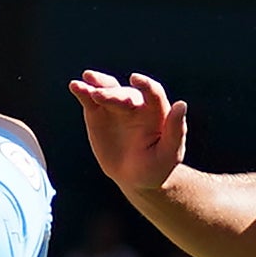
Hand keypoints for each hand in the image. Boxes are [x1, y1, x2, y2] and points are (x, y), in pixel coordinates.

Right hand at [70, 71, 188, 192]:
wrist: (134, 177)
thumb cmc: (156, 167)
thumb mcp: (169, 154)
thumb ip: (176, 131)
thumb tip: (181, 104)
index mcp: (156, 113)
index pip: (153, 93)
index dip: (145, 85)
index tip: (135, 79)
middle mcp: (136, 105)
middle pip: (124, 94)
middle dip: (112, 94)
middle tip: (99, 97)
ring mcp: (115, 108)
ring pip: (106, 90)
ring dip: (96, 85)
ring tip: (82, 85)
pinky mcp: (98, 114)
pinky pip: (90, 100)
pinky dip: (82, 92)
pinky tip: (75, 86)